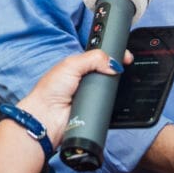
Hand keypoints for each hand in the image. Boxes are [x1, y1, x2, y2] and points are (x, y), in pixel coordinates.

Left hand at [17, 50, 131, 146]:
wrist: (47, 117)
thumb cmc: (50, 90)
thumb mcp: (71, 64)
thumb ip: (93, 58)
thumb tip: (113, 64)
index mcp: (80, 66)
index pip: (102, 58)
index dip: (114, 56)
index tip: (126, 57)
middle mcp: (87, 80)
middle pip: (109, 73)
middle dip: (117, 71)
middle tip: (124, 69)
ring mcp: (92, 96)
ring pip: (112, 89)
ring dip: (116, 88)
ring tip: (119, 83)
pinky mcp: (96, 110)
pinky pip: (110, 106)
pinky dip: (115, 103)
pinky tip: (117, 99)